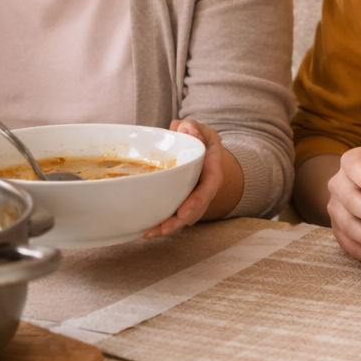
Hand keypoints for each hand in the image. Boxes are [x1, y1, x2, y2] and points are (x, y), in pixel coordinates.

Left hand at [142, 119, 243, 238]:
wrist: (199, 146)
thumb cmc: (197, 136)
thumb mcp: (198, 128)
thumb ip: (192, 128)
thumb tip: (188, 129)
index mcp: (213, 168)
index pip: (209, 186)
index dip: (197, 201)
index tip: (183, 213)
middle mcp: (207, 186)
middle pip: (197, 208)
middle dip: (179, 221)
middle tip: (161, 229)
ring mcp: (196, 195)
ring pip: (186, 216)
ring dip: (169, 226)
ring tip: (149, 233)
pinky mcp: (184, 200)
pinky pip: (177, 214)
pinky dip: (164, 222)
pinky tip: (147, 229)